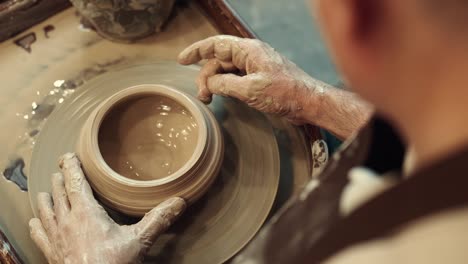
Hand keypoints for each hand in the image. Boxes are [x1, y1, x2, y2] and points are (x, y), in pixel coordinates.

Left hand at [29, 153, 185, 263]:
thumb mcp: (139, 241)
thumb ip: (158, 219)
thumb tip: (178, 202)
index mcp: (86, 212)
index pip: (75, 182)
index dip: (71, 166)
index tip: (68, 156)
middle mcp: (66, 221)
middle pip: (59, 192)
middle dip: (61, 179)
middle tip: (63, 170)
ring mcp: (55, 237)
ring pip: (46, 209)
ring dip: (48, 197)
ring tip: (49, 189)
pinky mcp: (51, 252)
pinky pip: (38, 233)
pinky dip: (37, 223)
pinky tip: (37, 221)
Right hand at [178, 35, 326, 123]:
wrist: (308, 103)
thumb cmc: (285, 93)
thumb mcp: (250, 89)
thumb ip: (225, 84)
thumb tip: (210, 82)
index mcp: (249, 51)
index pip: (216, 45)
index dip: (197, 51)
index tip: (181, 60)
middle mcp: (250, 56)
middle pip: (219, 61)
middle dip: (206, 76)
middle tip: (202, 95)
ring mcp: (255, 68)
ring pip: (226, 72)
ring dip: (215, 84)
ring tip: (208, 99)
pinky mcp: (259, 80)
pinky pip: (236, 79)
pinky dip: (225, 87)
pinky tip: (222, 96)